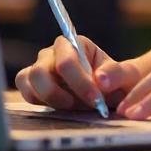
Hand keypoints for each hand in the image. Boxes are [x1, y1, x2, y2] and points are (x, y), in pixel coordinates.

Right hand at [15, 36, 144, 110]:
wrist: (110, 94)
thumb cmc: (117, 82)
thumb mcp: (126, 77)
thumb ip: (116, 74)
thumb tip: (100, 79)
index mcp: (76, 44)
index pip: (66, 61)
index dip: (79, 83)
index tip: (95, 100)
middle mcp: (54, 52)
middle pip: (40, 71)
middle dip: (58, 95)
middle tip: (79, 107)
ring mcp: (41, 67)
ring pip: (28, 80)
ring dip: (48, 99)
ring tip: (70, 106)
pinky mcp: (33, 84)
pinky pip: (25, 90)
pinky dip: (38, 102)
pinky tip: (58, 107)